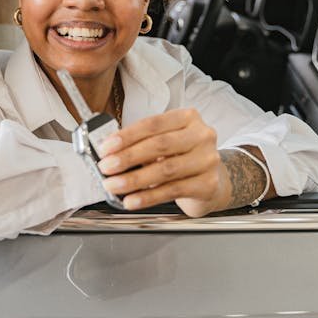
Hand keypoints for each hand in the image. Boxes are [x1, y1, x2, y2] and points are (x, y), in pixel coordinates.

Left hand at [96, 108, 230, 216]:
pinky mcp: (207, 184)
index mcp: (188, 118)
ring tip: (114, 185)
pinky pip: (172, 191)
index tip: (106, 148)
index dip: (126, 136)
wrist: (212, 181)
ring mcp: (207, 160)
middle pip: (159, 145)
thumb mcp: (166, 142)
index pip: (153, 124)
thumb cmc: (183, 157)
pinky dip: (148, 197)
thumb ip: (143, 143)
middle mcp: (202, 136)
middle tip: (106, 167)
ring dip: (134, 179)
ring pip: (165, 170)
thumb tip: (110, 153)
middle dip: (127, 157)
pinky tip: (132, 200)